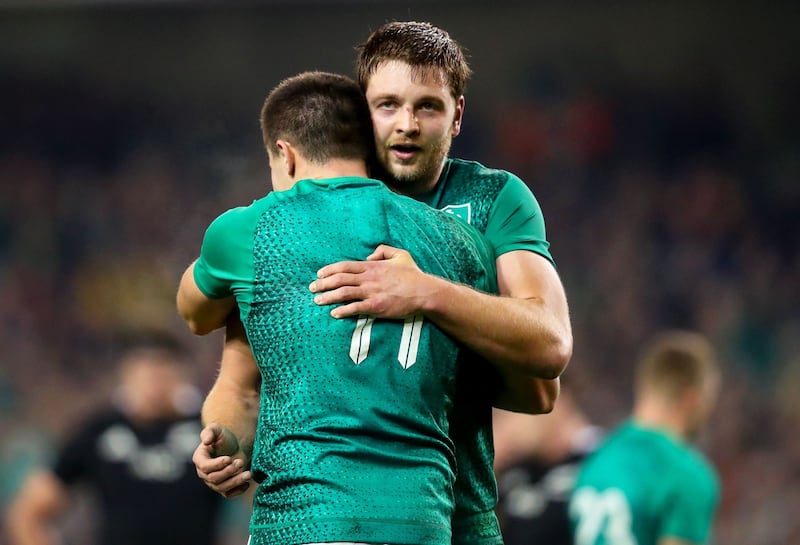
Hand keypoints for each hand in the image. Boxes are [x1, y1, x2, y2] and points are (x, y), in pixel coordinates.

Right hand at [193, 423, 252, 497]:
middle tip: (240, 461)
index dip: (217, 464)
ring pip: (222, 488)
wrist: (234, 445)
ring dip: (236, 482)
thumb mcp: (216, 429)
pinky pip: (229, 494)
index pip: (205, 467)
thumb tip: (206, 441)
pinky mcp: (224, 487)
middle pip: (214, 479)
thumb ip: (209, 432)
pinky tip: (247, 483)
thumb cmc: (223, 436)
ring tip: (248, 474)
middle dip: (228, 471)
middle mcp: (204, 473)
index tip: (229, 458)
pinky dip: (238, 491)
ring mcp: (213, 482)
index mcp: (199, 459)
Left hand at [309, 244, 431, 318]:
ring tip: (317, 300)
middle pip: (339, 279)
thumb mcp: (400, 254)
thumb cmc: (413, 275)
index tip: (319, 274)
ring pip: (343, 293)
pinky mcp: (376, 307)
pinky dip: (342, 311)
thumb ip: (383, 250)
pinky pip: (355, 308)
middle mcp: (368, 279)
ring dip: (328, 297)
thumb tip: (368, 256)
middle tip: (312, 288)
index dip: (329, 270)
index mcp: (372, 266)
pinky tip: (334, 313)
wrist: (424, 292)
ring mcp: (371, 293)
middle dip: (323, 284)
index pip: (345, 266)